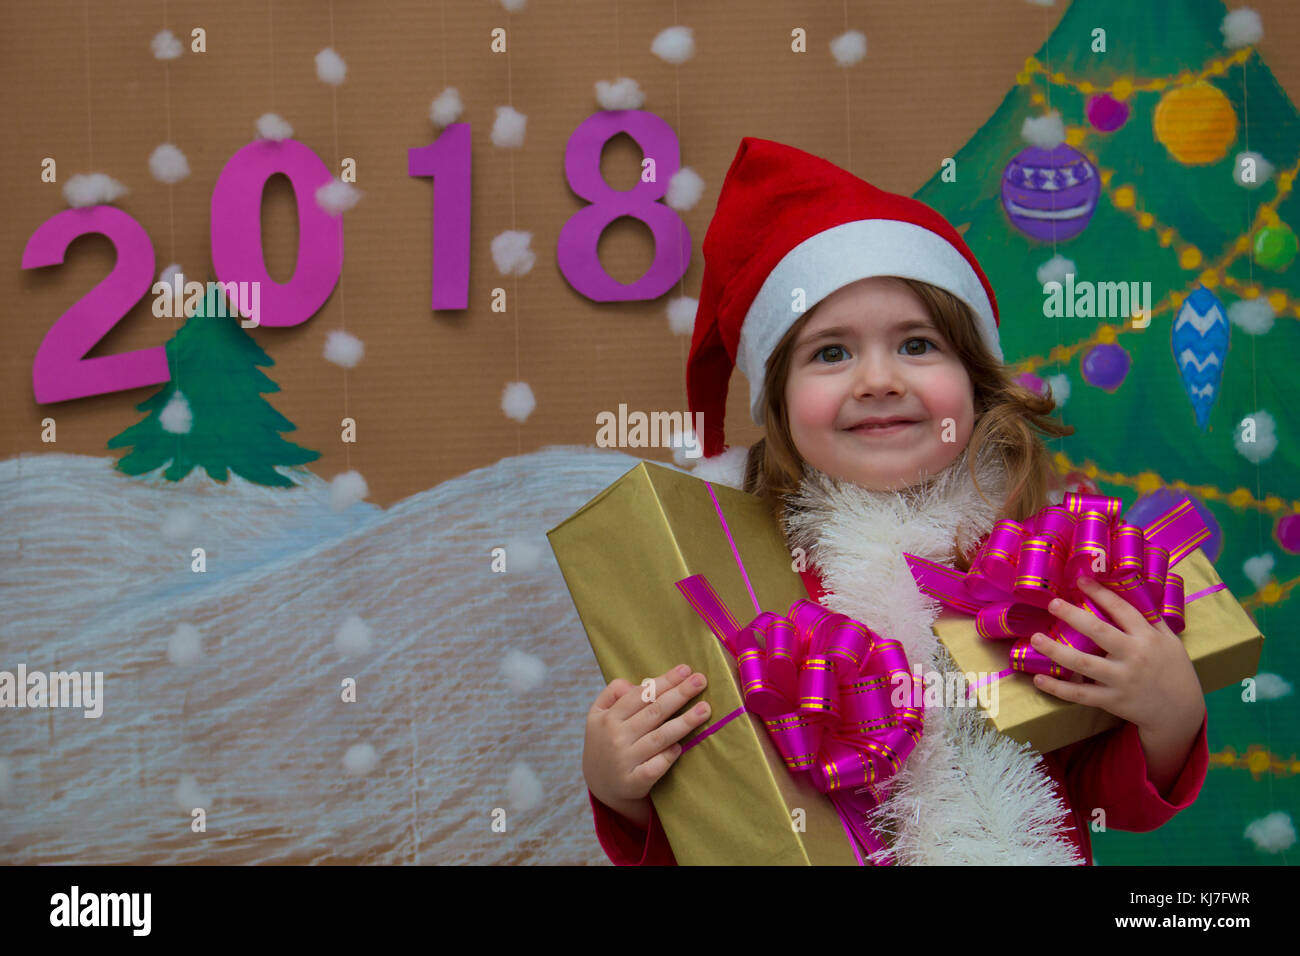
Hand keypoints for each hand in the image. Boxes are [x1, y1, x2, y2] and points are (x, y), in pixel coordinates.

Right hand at [582, 664, 711, 822]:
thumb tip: (637, 684)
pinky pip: (655, 767)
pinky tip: (681, 747)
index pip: (640, 695)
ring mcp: (624, 761)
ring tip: (705, 709)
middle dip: (679, 694)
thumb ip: (613, 693)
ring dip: (684, 722)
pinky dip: (668, 756)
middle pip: (653, 712)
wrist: (599, 784)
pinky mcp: (633, 783)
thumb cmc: (606, 741)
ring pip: (659, 738)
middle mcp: (615, 737)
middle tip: (701, 681)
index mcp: (608, 717)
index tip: (685, 670)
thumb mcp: (598, 714)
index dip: (664, 681)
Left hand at [1028, 576, 1205, 740]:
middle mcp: (1134, 656)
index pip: (1122, 610)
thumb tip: (1134, 590)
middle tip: (1052, 604)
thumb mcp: (1171, 641)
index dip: (1101, 593)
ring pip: (1083, 663)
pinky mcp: (1112, 701)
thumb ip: (1151, 618)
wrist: (1181, 712)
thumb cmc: (1174, 670)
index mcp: (1148, 638)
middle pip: (1099, 632)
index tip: (1081, 580)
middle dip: (1073, 616)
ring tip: (1034, 638)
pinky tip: (1039, 679)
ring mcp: (1121, 679)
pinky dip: (1058, 688)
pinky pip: (1080, 695)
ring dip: (1056, 650)